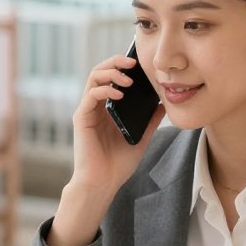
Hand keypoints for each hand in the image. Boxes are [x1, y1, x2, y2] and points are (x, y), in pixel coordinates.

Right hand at [47, 55, 165, 245]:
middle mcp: (95, 106)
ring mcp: (87, 110)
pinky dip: (105, 89)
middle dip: (116, 62)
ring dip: (111, 72)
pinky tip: (119, 94)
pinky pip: (91, 95)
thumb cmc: (118, 164)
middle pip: (101, 71)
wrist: (103, 183)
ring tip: (128, 79)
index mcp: (108, 108)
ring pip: (94, 77)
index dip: (123, 66)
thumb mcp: (142, 138)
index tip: (140, 64)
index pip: (112, 77)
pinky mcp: (81, 118)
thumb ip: (151, 121)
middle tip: (133, 63)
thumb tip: (164, 104)